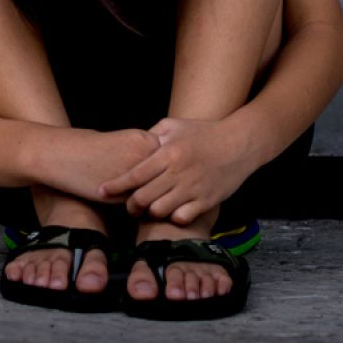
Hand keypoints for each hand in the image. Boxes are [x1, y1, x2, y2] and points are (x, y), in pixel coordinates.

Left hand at [94, 115, 257, 225]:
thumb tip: (131, 147)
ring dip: (150, 212)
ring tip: (148, 209)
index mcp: (168, 153)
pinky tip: (171, 211)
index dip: (115, 186)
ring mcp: (194, 188)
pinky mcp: (207, 201)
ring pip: (160, 211)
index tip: (102, 191)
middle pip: (143, 198)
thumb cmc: (203, 133)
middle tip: (127, 206)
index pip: (135, 174)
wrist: (240, 143)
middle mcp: (179, 172)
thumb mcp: (174, 125)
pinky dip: (172, 217)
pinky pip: (182, 217)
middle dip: (130, 205)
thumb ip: (151, 136)